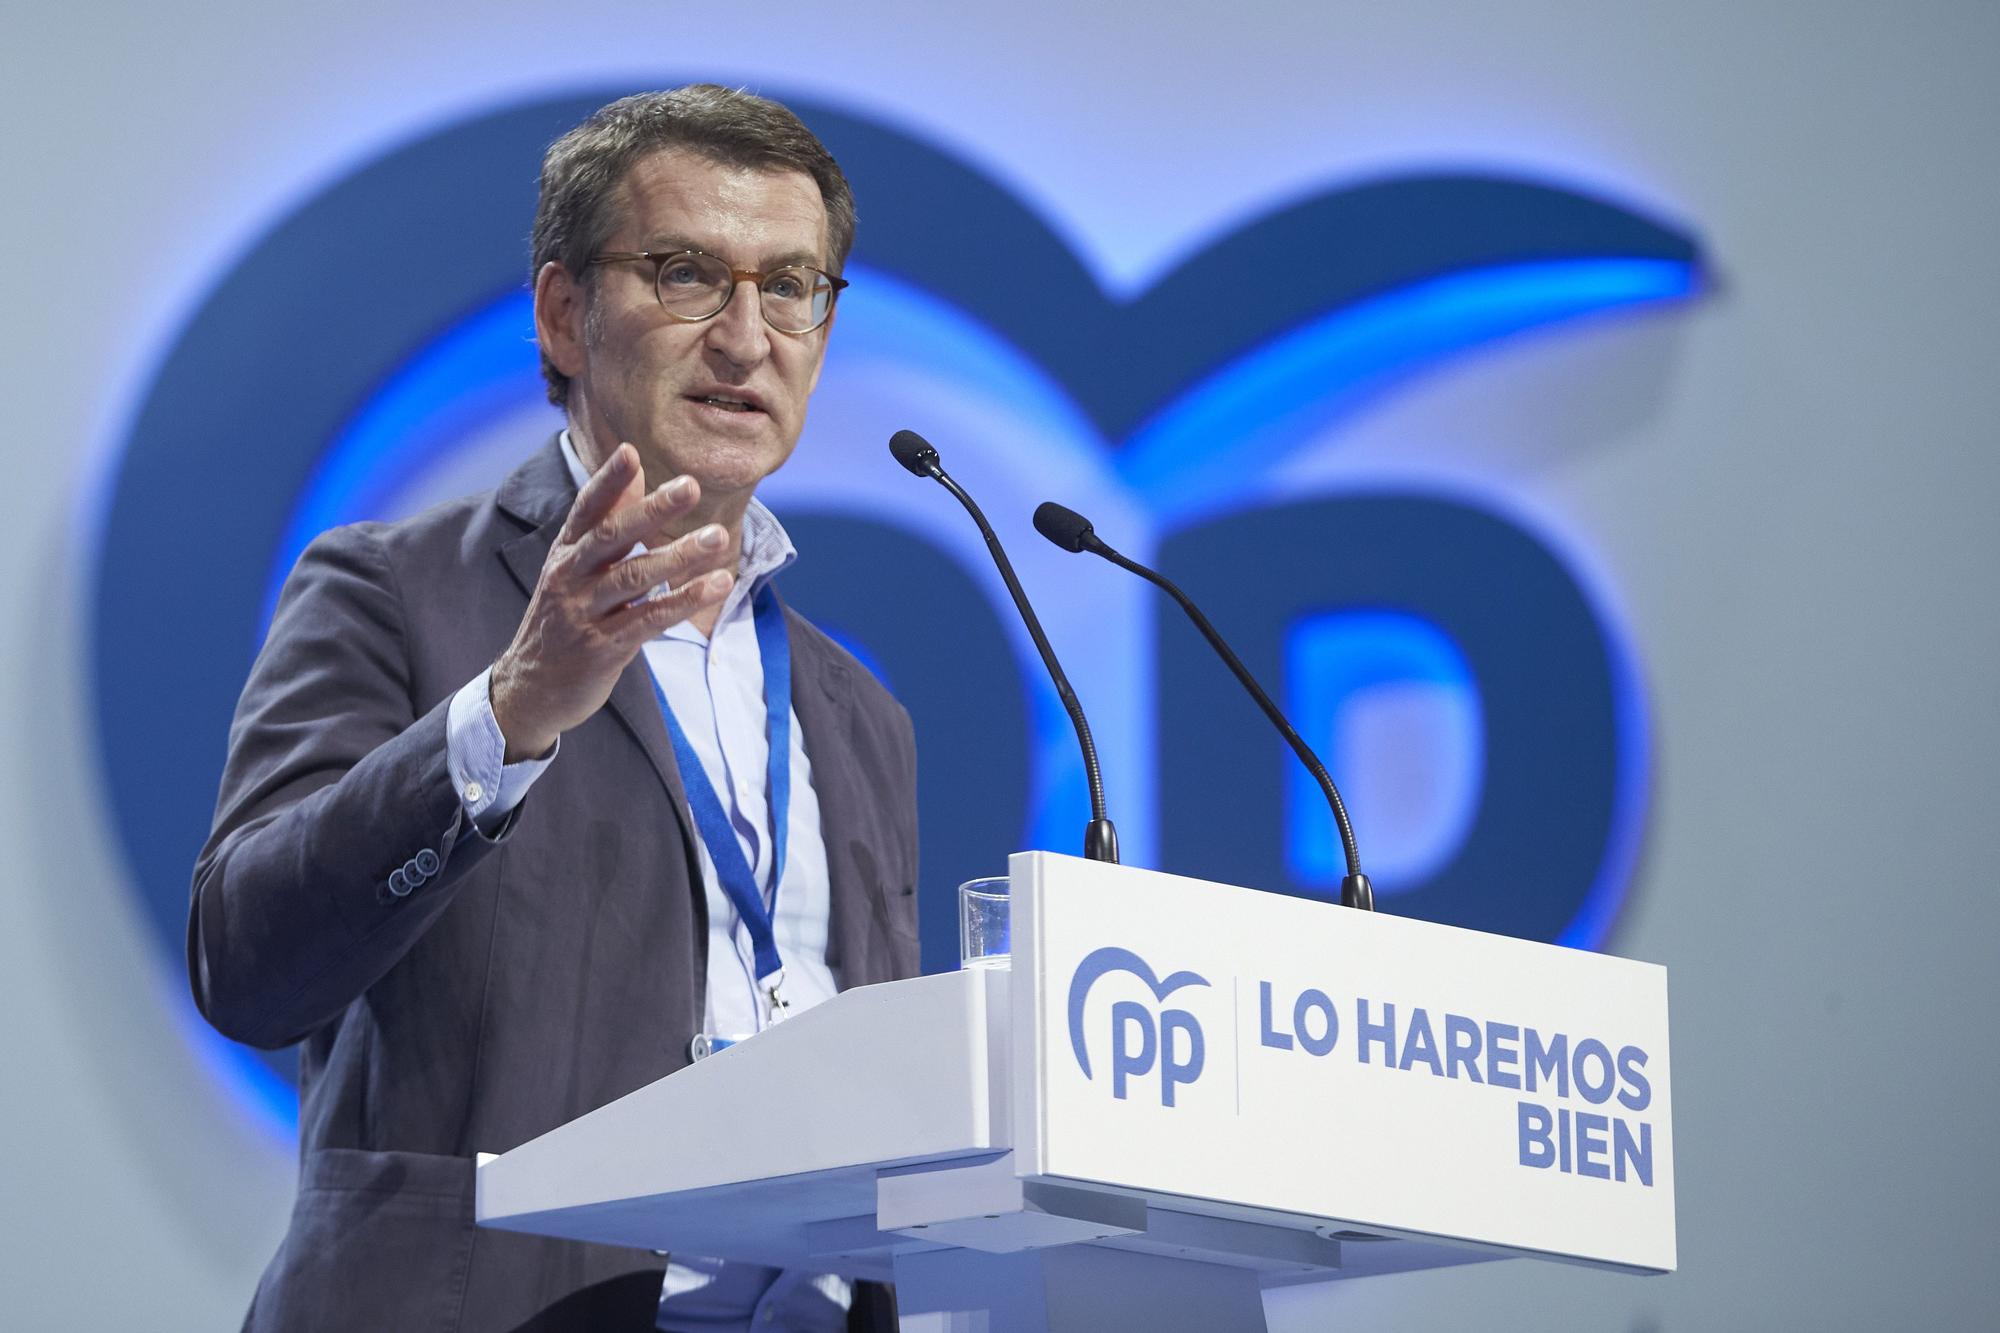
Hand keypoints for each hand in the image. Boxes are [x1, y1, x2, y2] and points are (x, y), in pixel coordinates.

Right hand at [489, 444, 734, 760]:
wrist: (531, 689)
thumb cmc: (564, 618)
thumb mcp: (575, 566)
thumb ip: (607, 518)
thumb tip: (634, 466)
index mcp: (565, 553)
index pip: (586, 510)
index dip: (608, 481)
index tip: (630, 452)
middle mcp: (570, 578)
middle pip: (612, 538)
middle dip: (653, 510)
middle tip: (691, 486)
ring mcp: (584, 614)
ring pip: (634, 578)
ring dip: (679, 557)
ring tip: (718, 537)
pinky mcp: (603, 648)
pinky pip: (648, 619)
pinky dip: (682, 601)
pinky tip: (715, 585)